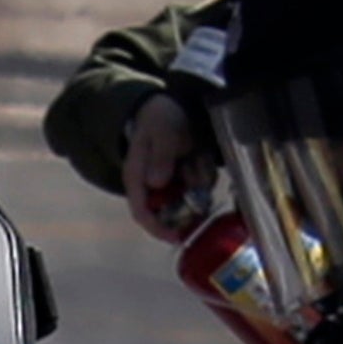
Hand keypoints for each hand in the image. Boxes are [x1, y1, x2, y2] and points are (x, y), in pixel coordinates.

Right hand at [122, 93, 216, 243]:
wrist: (169, 106)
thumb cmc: (158, 119)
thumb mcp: (160, 132)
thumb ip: (160, 156)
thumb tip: (156, 182)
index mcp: (137, 179)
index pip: (142, 213)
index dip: (158, 229)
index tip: (178, 236)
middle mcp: (152, 187)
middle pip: (171, 211)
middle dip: (190, 200)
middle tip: (200, 182)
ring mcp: (170, 184)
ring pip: (190, 196)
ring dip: (198, 178)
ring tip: (196, 154)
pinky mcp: (185, 178)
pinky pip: (200, 184)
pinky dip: (205, 171)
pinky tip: (200, 153)